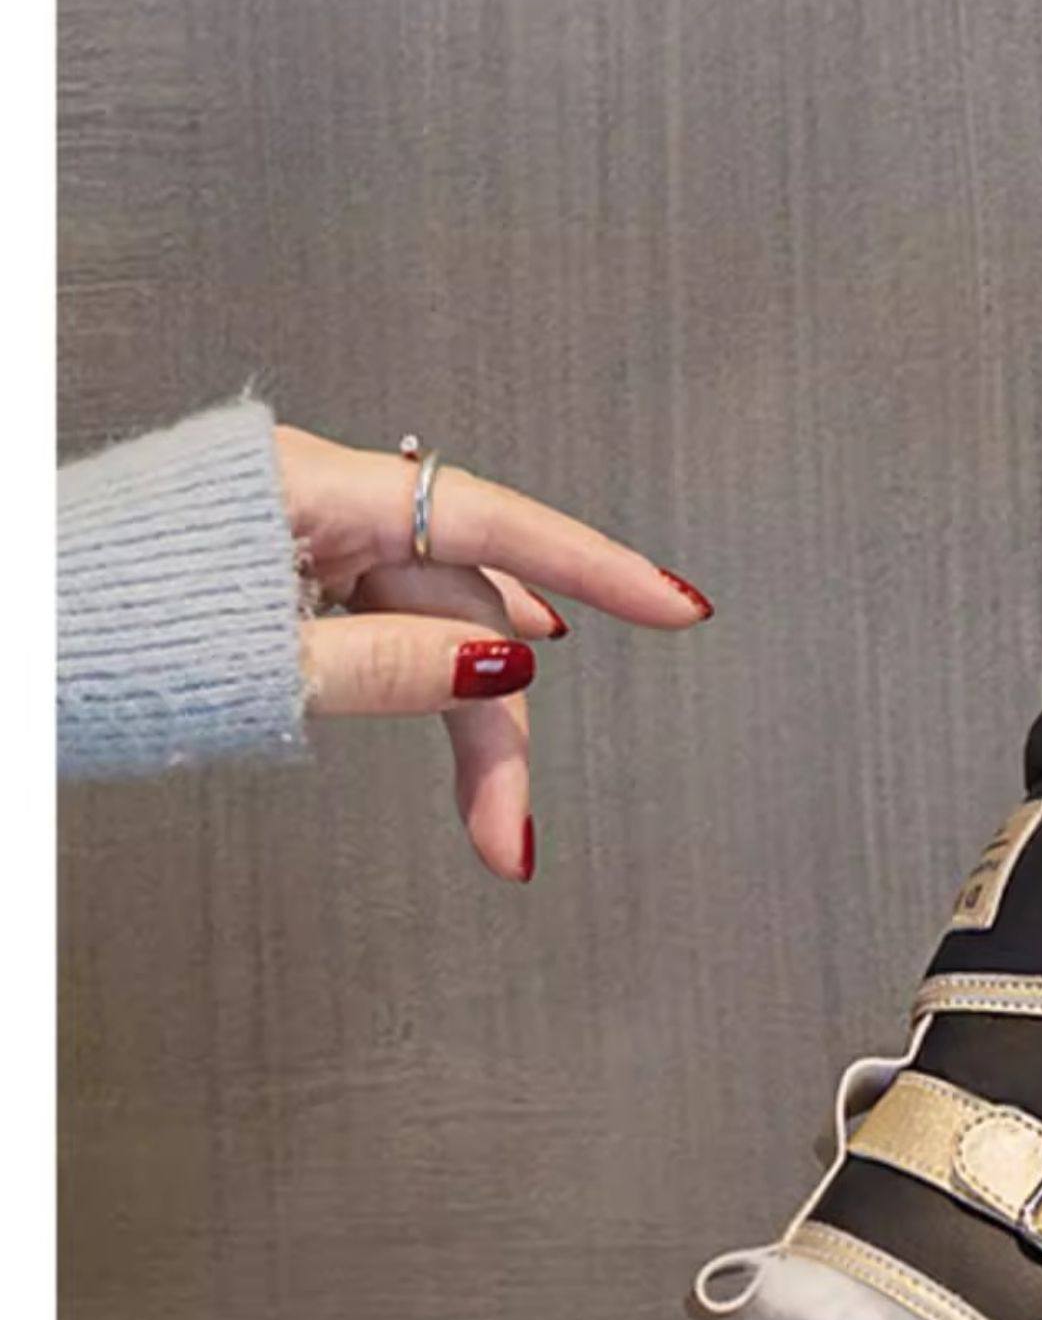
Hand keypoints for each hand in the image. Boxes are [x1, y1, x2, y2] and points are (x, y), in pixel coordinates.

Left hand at [279, 425, 711, 884]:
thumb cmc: (85, 624)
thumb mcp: (247, 656)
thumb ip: (378, 662)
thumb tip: (498, 665)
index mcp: (305, 488)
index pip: (488, 522)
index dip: (594, 568)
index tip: (677, 607)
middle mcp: (311, 495)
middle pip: (456, 600)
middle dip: (492, 720)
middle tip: (509, 830)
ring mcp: (292, 527)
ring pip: (422, 612)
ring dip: (465, 707)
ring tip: (497, 810)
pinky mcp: (274, 562)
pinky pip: (381, 602)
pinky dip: (433, 654)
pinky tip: (482, 668)